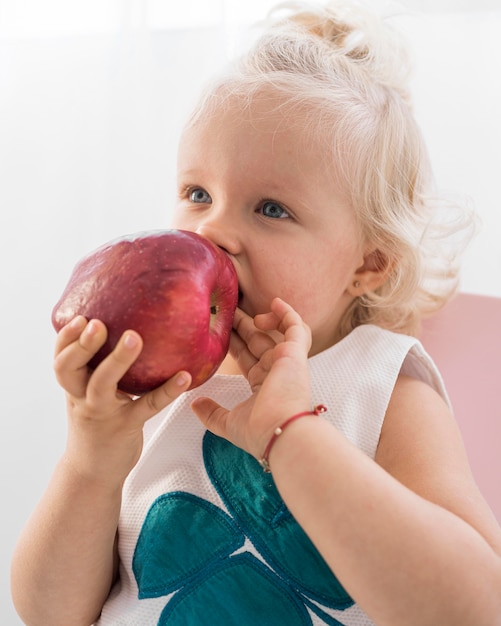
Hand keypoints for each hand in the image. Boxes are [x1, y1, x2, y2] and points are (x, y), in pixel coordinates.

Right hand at [53, 316, 191, 483]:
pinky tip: (184, 376)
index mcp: (73, 386)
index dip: (66, 339)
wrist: (92, 472)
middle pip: (69, 369)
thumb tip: (123, 328)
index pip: (61, 359)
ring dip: (117, 360)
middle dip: (82, 345)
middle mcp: (82, 397)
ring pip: (102, 385)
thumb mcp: (87, 395)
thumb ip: (96, 369)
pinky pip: (147, 406)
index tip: (80, 318)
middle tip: (97, 323)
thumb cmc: (96, 423)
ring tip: (134, 338)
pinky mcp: (126, 427)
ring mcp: (102, 413)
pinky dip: (167, 390)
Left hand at [191, 297, 311, 459]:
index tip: (219, 330)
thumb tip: (194, 405)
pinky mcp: (296, 352)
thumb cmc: (258, 430)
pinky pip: (296, 326)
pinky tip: (274, 302)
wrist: (280, 432)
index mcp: (262, 383)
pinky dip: (287, 312)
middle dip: (243, 325)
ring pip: (278, 330)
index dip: (234, 342)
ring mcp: (287, 360)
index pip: (246, 356)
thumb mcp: (228, 422)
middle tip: (226, 311)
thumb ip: (212, 413)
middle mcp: (276, 369)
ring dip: (264, 318)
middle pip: (258, 339)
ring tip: (245, 312)